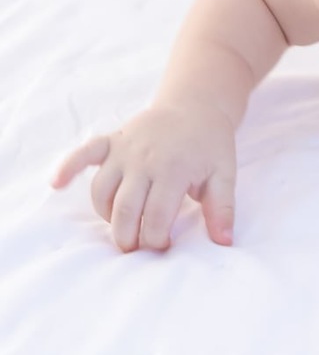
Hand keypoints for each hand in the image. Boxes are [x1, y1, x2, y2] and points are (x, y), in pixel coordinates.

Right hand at [50, 100, 237, 252]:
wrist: (196, 104)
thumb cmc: (210, 144)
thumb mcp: (224, 174)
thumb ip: (222, 208)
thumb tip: (224, 242)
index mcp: (174, 168)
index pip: (156, 217)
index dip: (156, 241)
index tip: (162, 248)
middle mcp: (144, 159)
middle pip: (125, 209)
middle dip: (128, 237)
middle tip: (136, 250)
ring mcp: (124, 149)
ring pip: (102, 191)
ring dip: (107, 216)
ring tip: (122, 226)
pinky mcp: (112, 141)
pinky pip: (85, 152)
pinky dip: (69, 167)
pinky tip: (56, 184)